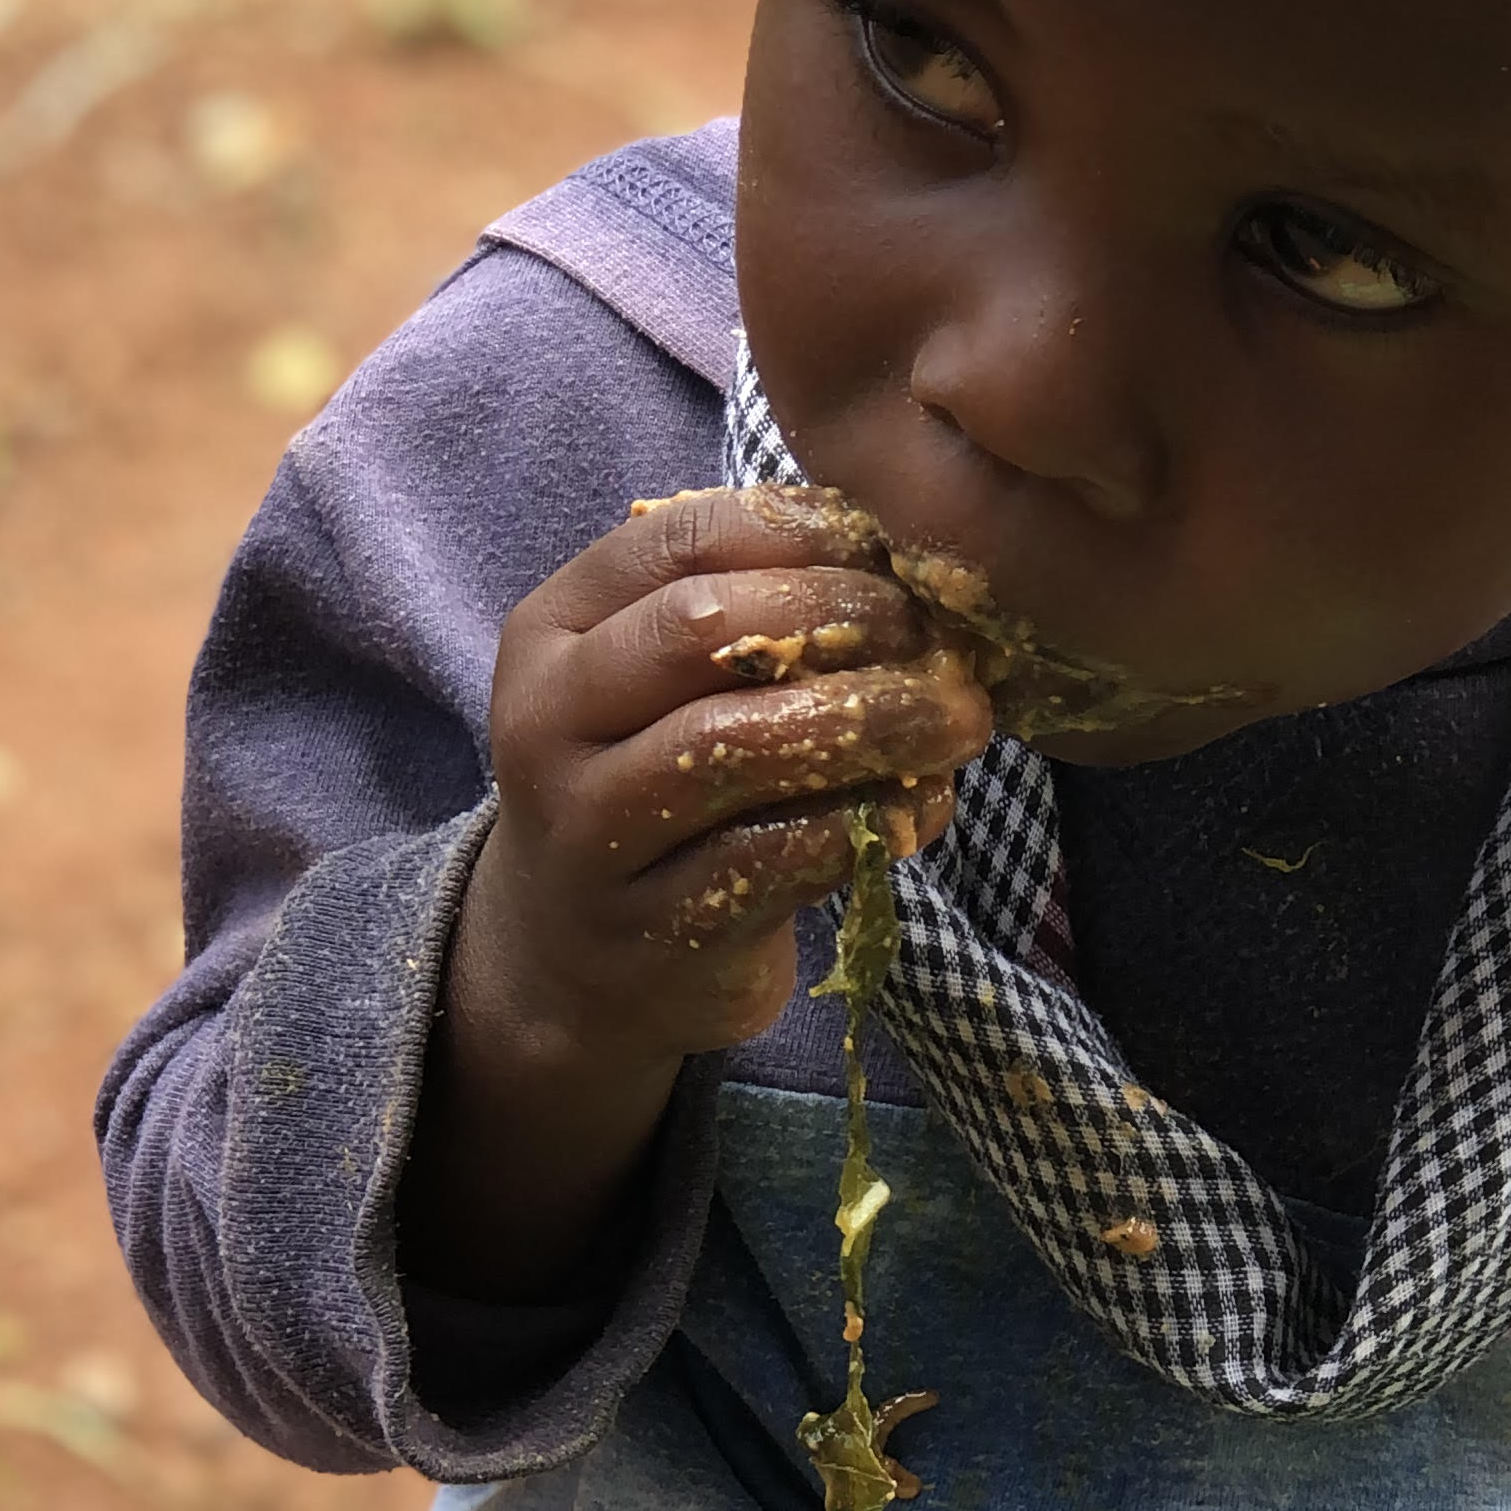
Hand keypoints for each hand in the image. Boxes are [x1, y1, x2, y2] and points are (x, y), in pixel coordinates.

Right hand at [401, 488, 990, 1300]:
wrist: (560, 971)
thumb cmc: (662, 799)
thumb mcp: (681, 688)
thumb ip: (774, 618)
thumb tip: (943, 561)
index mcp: (555, 625)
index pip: (694, 539)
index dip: (820, 543)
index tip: (919, 565)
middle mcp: (546, 718)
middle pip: (715, 636)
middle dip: (859, 633)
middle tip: (963, 651)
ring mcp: (580, 832)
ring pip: (738, 746)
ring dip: (872, 730)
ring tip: (964, 729)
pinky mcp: (638, 935)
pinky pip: (767, 866)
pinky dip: (858, 836)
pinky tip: (917, 827)